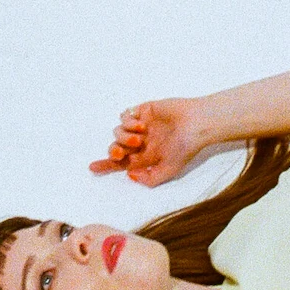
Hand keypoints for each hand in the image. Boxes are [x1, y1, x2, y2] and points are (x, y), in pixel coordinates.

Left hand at [89, 99, 205, 185]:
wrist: (196, 124)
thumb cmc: (187, 148)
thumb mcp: (170, 170)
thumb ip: (150, 178)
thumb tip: (129, 175)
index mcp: (144, 157)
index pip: (121, 163)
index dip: (106, 165)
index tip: (92, 168)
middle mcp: (140, 142)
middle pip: (116, 147)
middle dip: (113, 151)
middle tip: (119, 152)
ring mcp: (140, 126)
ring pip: (118, 132)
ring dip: (124, 137)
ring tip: (139, 138)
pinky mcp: (142, 111)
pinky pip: (125, 116)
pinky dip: (128, 122)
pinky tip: (141, 125)